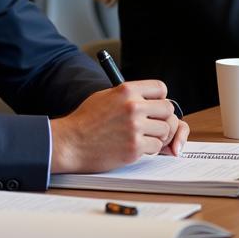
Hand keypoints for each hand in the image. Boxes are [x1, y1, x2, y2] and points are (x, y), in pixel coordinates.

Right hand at [50, 80, 186, 172]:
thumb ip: (129, 95)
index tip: (156, 106)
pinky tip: (136, 146)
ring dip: (157, 135)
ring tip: (143, 137)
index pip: (160, 88)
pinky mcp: (134, 148)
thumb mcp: (106, 96)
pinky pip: (156, 146)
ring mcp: (134, 128)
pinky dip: (150, 148)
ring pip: (165, 129)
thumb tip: (150, 98)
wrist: (70, 143)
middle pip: (168, 109)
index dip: (160, 98)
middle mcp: (133, 106)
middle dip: (162, 118)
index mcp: (126, 90)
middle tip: (153, 124)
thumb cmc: (86, 120)